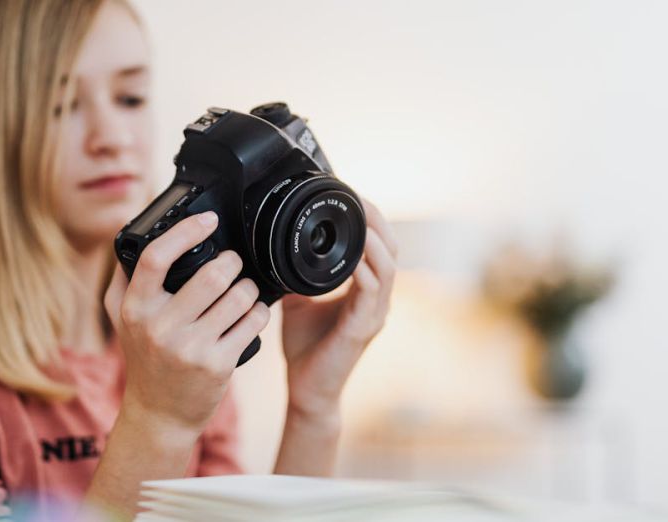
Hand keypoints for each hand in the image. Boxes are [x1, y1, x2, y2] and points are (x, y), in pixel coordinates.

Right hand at [104, 211, 270, 436]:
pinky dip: (258, 311)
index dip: (186, 231)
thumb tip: (133, 234)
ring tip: (244, 289)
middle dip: (232, 262)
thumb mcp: (122, 320)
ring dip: (248, 286)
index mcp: (135, 308)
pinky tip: (252, 312)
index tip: (209, 219)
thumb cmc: (146, 359)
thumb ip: (124, 279)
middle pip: (212, 274)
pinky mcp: (217, 365)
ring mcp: (189, 348)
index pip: (156, 258)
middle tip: (234, 264)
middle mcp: (159, 327)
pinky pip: (252, 322)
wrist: (159, 414)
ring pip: (238, 296)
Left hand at [280, 199, 397, 417]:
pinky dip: (363, 270)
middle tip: (357, 198)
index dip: (371, 219)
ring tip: (358, 217)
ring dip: (374, 239)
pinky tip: (352, 257)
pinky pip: (370, 292)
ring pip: (387, 267)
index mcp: (365, 290)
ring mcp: (374, 314)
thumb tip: (276, 245)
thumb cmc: (306, 347)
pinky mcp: (363, 329)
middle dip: (376, 220)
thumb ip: (297, 273)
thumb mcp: (298, 299)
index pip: (380, 245)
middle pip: (391, 249)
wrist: (307, 389)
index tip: (352, 196)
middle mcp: (376, 300)